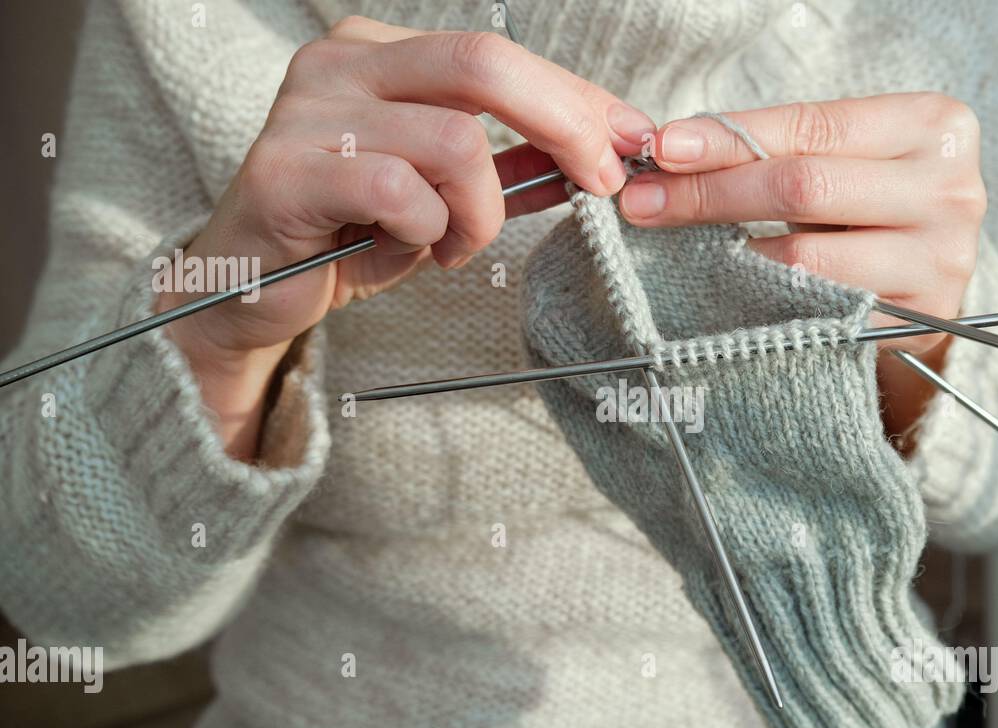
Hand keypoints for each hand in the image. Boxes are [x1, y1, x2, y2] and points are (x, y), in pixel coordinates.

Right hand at [160, 16, 653, 458]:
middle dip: (565, 125)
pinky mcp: (285, 169)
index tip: (631, 139)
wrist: (251, 289)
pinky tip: (413, 251)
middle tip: (597, 183)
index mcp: (380, 53)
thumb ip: (511, 165)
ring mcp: (307, 110)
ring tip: (455, 244)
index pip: (498, 55)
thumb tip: (600, 151)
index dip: (576, 98)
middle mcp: (340, 62)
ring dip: (481, 212)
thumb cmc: (350, 235)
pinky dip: (428, 233)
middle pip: (484, 63)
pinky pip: (400, 192)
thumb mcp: (446, 194)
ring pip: (454, 142)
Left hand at [621, 95, 985, 445]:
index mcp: (935, 126)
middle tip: (645, 203)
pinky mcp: (920, 322)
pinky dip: (763, 303)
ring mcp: (942, 262)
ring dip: (729, 257)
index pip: (810, 127)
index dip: (730, 137)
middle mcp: (952, 191)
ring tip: (677, 250)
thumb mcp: (838, 157)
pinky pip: (819, 315)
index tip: (664, 147)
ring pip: (806, 261)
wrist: (923, 275)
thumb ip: (771, 148)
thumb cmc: (866, 203)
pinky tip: (726, 291)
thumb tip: (670, 150)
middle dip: (711, 194)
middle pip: (804, 187)